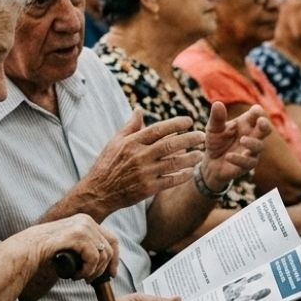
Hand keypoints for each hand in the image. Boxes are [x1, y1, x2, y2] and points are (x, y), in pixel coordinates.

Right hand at [19, 213, 118, 281]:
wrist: (29, 248)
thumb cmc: (48, 250)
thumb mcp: (72, 245)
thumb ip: (85, 247)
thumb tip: (103, 263)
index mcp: (86, 222)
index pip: (111, 239)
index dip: (115, 258)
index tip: (112, 274)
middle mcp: (87, 221)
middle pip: (109, 248)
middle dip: (104, 268)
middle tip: (91, 280)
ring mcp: (83, 226)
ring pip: (102, 255)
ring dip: (92, 271)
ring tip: (79, 277)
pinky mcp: (78, 235)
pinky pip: (93, 257)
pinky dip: (87, 270)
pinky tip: (75, 275)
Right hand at [77, 109, 204, 215]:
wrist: (98, 191)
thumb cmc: (107, 164)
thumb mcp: (115, 142)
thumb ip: (131, 126)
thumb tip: (139, 109)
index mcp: (132, 142)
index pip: (158, 129)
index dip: (175, 124)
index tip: (189, 121)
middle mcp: (139, 156)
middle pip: (169, 145)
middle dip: (189, 139)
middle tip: (202, 136)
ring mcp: (144, 173)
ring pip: (172, 163)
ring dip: (189, 159)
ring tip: (200, 154)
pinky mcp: (147, 189)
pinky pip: (169, 181)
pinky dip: (181, 176)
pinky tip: (190, 172)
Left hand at [200, 103, 270, 191]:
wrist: (211, 163)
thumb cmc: (216, 142)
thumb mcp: (213, 129)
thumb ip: (217, 118)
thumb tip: (217, 103)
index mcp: (246, 123)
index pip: (257, 114)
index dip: (257, 112)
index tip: (255, 111)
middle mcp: (252, 135)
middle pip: (265, 129)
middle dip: (265, 125)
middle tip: (261, 122)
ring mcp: (252, 151)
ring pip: (259, 146)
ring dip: (252, 142)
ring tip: (242, 140)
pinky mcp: (248, 165)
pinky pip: (248, 162)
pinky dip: (239, 159)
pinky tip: (228, 156)